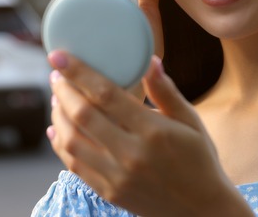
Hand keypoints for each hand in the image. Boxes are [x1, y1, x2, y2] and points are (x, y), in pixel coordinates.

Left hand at [47, 51, 252, 216]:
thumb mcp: (191, 122)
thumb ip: (166, 92)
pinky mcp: (109, 192)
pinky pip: (74, 165)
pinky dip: (60, 144)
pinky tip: (57, 129)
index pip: (106, 94)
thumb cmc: (199, 161)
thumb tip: (150, 60)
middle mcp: (131, 154)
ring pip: (72, 141)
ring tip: (57, 99)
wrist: (202, 212)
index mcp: (153, 131)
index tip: (59, 56)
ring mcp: (117, 176)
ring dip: (58, 116)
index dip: (78, 72)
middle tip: (56, 75)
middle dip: (63, 91)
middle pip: (82, 115)